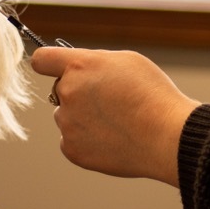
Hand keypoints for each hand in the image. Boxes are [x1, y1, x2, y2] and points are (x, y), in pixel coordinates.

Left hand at [30, 47, 200, 187]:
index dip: (48, 63)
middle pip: (61, 89)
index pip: (42, 59)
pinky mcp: (72, 149)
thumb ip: (96, 62)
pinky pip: (71, 140)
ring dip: (82, 117)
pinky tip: (111, 139)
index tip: (54, 69)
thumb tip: (81, 70)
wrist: (167, 136)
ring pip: (66, 116)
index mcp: (79, 66)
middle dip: (78, 92)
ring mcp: (67, 123)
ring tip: (117, 122)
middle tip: (109, 101)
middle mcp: (67, 93)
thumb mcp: (128, 61)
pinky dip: (86, 140)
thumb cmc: (153, 95)